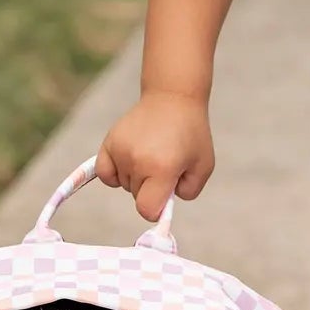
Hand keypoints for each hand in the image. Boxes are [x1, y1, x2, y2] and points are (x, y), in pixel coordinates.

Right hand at [96, 91, 214, 223]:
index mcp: (162, 169)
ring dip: (137, 178)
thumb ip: (188, 191)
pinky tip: (131, 162)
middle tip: (166, 165)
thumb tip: (164, 204)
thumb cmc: (192, 134)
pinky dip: (115, 173)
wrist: (172, 98)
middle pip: (137, 196)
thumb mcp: (203, 166)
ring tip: (153, 155)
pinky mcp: (109, 142)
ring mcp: (121, 151)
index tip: (164, 199)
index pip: (147, 209)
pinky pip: (106, 173)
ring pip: (124, 184)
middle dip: (151, 188)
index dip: (157, 210)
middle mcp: (137, 161)